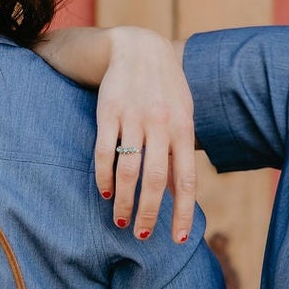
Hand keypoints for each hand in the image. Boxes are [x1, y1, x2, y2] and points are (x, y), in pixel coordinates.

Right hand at [93, 27, 196, 243]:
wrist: (140, 48)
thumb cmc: (166, 90)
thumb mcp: (182, 118)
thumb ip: (180, 155)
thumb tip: (179, 196)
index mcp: (183, 130)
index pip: (186, 180)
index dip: (183, 212)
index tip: (180, 240)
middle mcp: (160, 125)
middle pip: (154, 180)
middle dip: (149, 212)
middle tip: (142, 234)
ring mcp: (133, 118)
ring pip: (127, 170)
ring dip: (123, 200)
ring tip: (121, 220)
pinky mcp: (108, 112)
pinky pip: (103, 152)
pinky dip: (102, 176)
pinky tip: (103, 192)